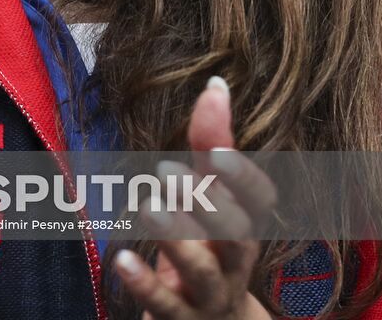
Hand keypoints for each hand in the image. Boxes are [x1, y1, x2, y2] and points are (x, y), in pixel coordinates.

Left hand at [115, 77, 275, 318]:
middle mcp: (235, 260)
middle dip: (204, 202)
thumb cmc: (209, 241)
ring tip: (147, 206)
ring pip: (204, 273)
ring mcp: (212, 295)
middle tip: (164, 169)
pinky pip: (168, 307)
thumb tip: (216, 84)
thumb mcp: (209, 192)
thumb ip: (211, 142)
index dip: (244, 176)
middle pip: (235, 235)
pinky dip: (145, 285)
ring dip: (177, 238)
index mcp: (246, 222)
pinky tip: (121, 259)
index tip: (214, 152)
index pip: (260, 199)